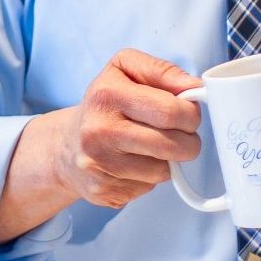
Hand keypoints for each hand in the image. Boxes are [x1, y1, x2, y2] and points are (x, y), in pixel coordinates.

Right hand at [44, 48, 203, 209]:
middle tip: (182, 134)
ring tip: (153, 147)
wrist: (66, 147)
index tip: (188, 113)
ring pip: (164, 170)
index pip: (171, 111)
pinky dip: (150, 177)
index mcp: (107, 93)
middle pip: (173, 145)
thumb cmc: (103, 105)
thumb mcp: (125, 70)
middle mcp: (99, 129)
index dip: (191, 114)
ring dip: (169, 161)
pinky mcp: (103, 191)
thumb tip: (194, 86)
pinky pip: (149, 188)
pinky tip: (135, 164)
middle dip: (189, 141)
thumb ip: (162, 71)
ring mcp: (99, 164)